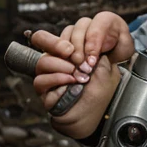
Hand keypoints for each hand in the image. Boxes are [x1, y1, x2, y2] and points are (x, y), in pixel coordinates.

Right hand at [30, 13, 134, 138]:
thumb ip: (98, 51)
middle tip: (69, 51)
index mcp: (70, 50)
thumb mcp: (106, 67)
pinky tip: (71, 82)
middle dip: (55, 43)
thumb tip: (88, 42)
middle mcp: (56, 59)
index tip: (88, 48)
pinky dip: (57, 79)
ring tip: (77, 74)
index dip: (73, 36)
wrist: (95, 113)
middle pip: (40, 38)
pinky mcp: (43, 90)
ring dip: (62, 66)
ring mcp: (47, 73)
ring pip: (43, 61)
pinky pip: (41, 80)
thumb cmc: (99, 89)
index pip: (63, 33)